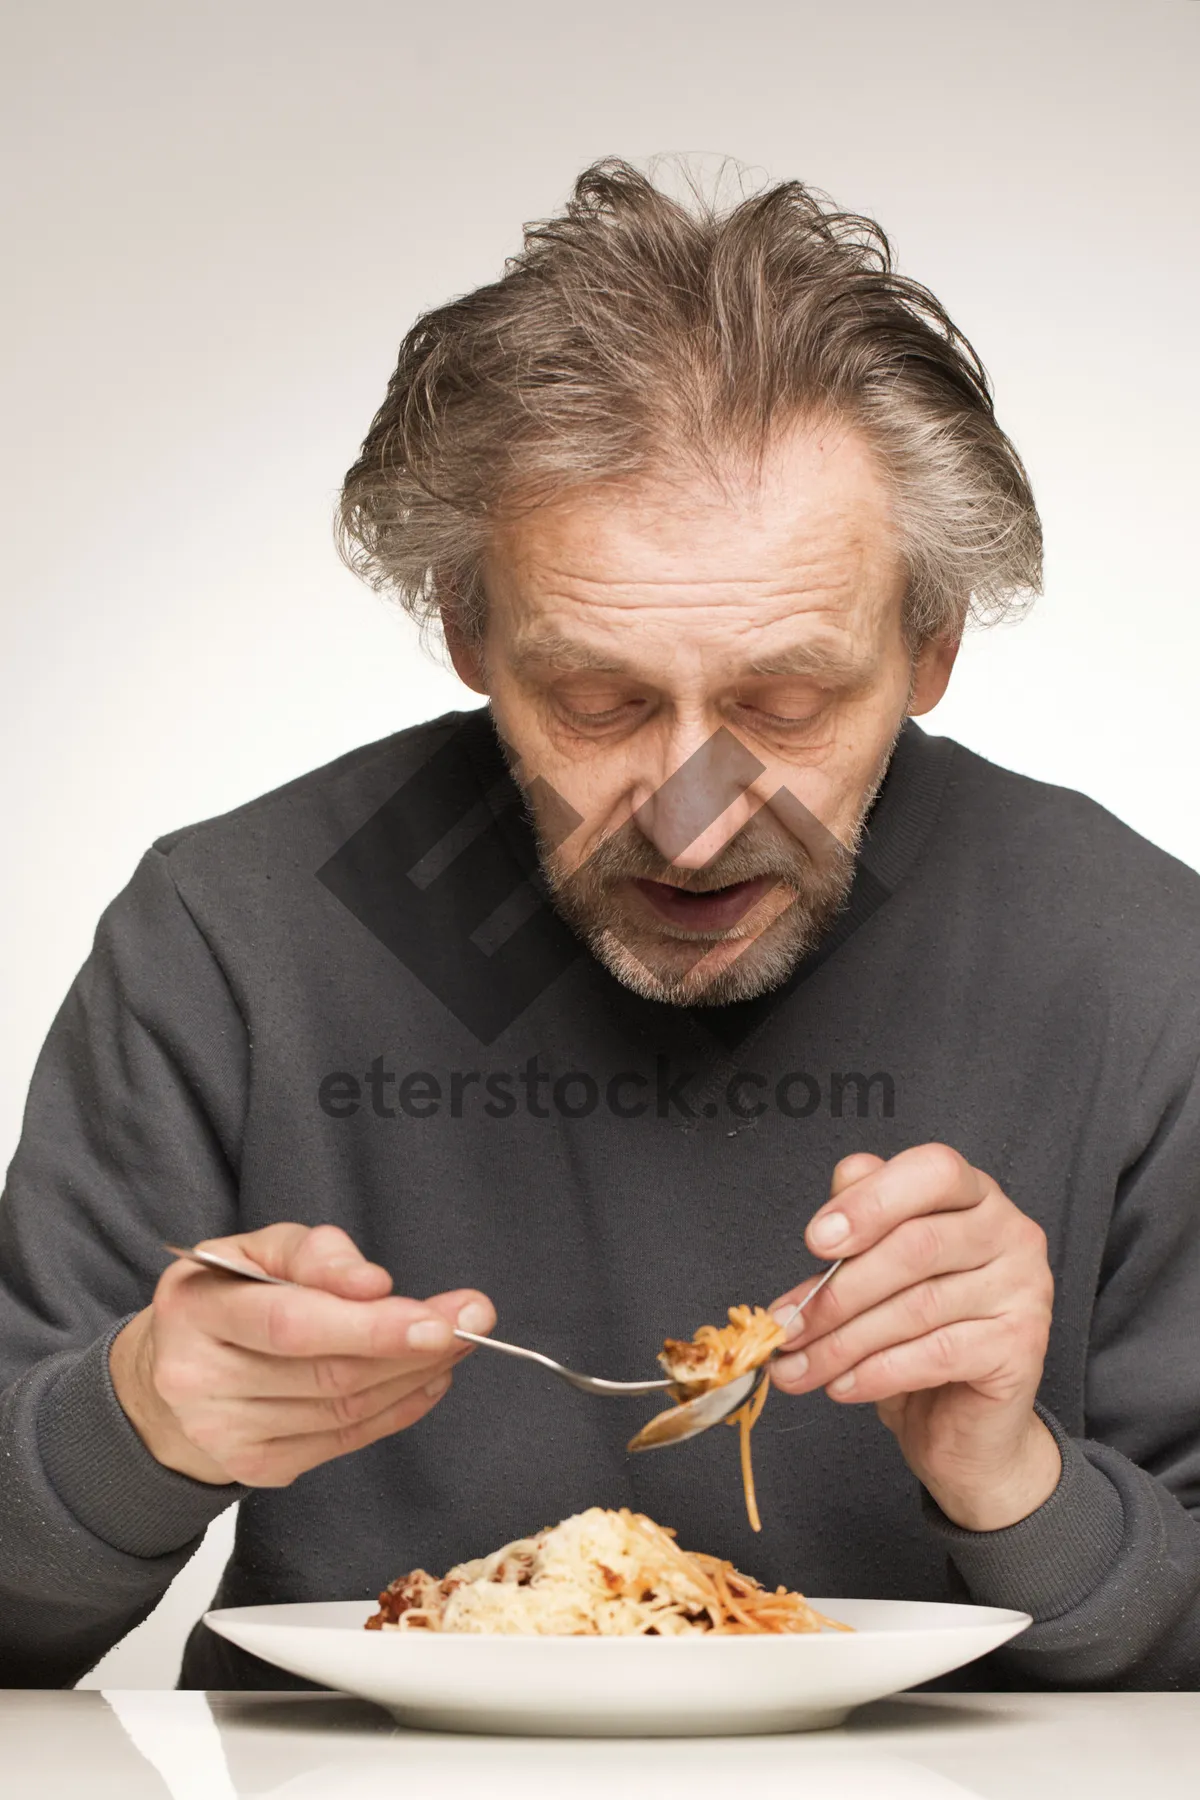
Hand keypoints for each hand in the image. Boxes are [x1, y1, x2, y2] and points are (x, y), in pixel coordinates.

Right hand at [110, 1223, 494, 1487]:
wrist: (168, 1377)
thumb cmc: (225, 1298)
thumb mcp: (256, 1250)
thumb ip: (313, 1253)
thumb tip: (373, 1284)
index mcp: (195, 1311)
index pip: (291, 1324)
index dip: (369, 1326)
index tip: (437, 1319)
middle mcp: (200, 1380)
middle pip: (327, 1373)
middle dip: (412, 1347)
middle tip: (474, 1320)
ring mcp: (226, 1435)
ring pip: (344, 1409)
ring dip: (415, 1375)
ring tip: (457, 1342)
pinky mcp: (256, 1468)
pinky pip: (344, 1439)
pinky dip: (398, 1409)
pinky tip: (428, 1379)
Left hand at [769, 1147, 1058, 1530]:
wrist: (966, 1422)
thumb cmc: (917, 1332)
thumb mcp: (878, 1270)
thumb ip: (859, 1228)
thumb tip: (826, 1222)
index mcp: (975, 1194)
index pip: (933, 1171)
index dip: (870, 1201)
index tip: (815, 1241)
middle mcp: (1010, 1232)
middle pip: (917, 1245)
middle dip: (839, 1291)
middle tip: (788, 1324)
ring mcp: (1024, 1288)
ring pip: (919, 1305)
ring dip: (844, 1342)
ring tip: (798, 1366)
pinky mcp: (1023, 1346)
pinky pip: (937, 1354)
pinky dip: (878, 1372)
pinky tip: (843, 1384)